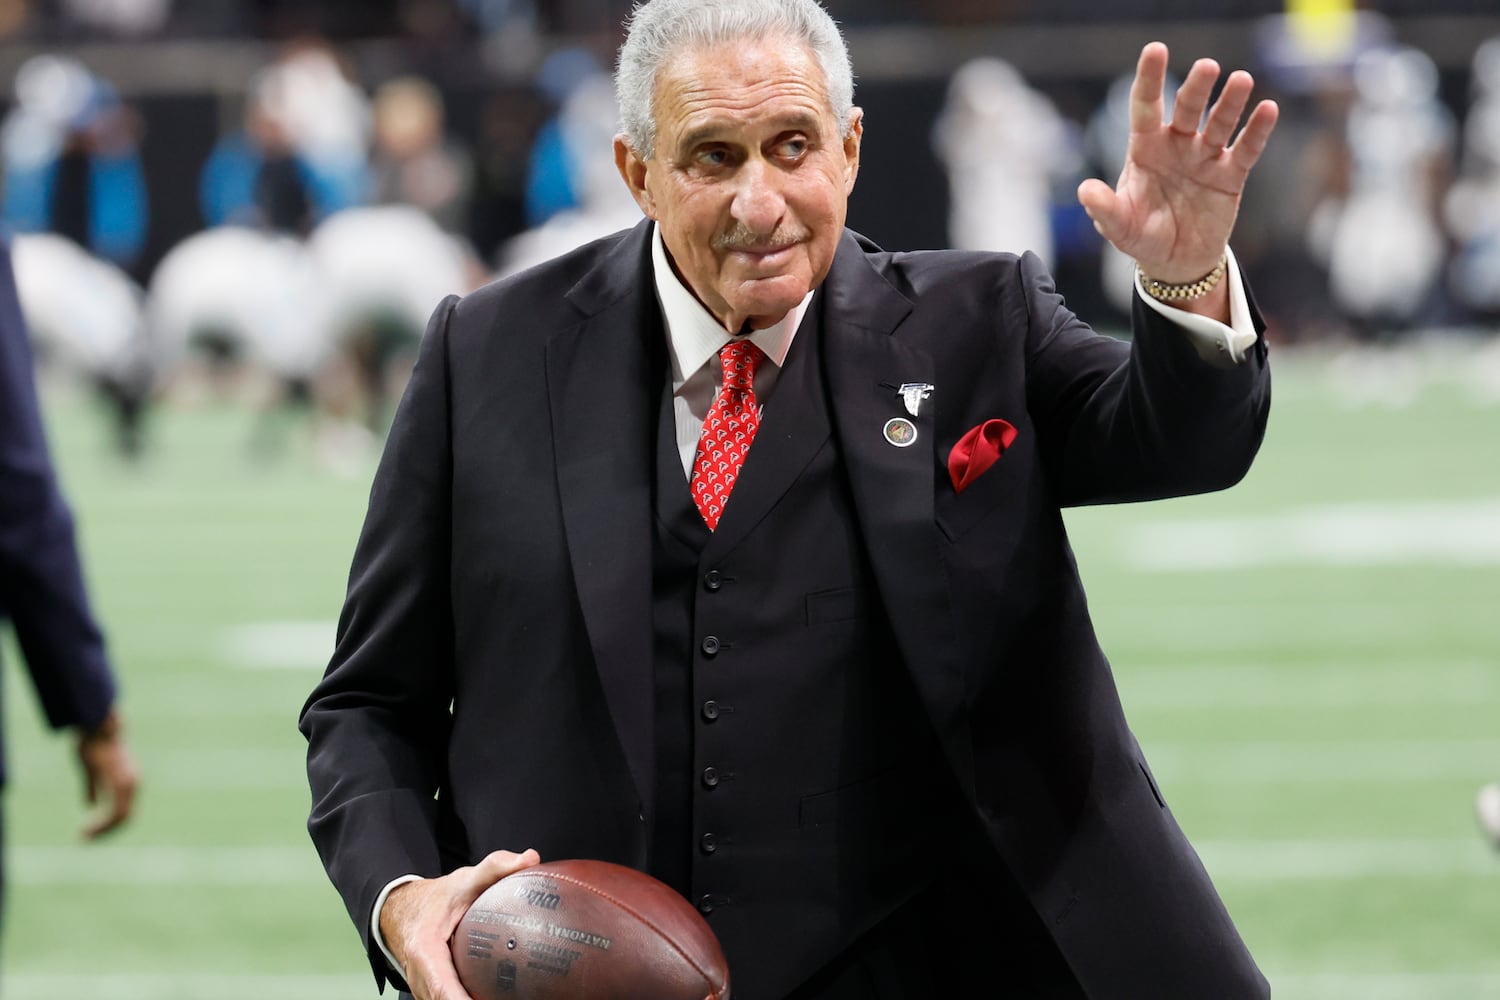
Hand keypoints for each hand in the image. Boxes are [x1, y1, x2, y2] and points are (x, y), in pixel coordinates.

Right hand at [75, 707, 138, 838]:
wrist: (98, 728)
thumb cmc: (94, 745)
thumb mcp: (91, 771)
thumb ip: (93, 788)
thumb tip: (90, 805)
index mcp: (128, 782)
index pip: (124, 812)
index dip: (108, 826)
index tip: (88, 833)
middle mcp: (133, 784)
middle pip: (125, 819)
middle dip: (105, 832)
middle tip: (85, 840)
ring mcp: (129, 784)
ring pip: (121, 818)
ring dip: (102, 831)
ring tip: (83, 836)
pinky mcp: (121, 784)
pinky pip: (116, 812)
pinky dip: (101, 825)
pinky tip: (86, 829)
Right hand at [381, 848, 541, 999]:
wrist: (401, 911)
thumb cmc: (432, 901)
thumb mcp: (462, 882)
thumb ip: (494, 868)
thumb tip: (529, 859)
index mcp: (425, 953)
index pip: (445, 990)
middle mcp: (421, 979)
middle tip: (511, 998)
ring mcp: (425, 990)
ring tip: (504, 996)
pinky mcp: (432, 994)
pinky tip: (491, 996)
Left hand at [1077, 42, 1278, 284]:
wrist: (1175, 263)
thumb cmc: (1143, 237)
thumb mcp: (1119, 227)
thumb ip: (1104, 209)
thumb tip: (1085, 190)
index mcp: (1146, 149)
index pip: (1145, 107)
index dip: (1149, 79)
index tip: (1155, 50)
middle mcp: (1177, 145)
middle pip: (1187, 109)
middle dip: (1196, 87)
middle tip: (1207, 67)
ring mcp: (1205, 157)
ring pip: (1219, 123)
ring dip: (1230, 102)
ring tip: (1241, 80)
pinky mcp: (1230, 176)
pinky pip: (1245, 150)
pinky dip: (1257, 131)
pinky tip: (1268, 109)